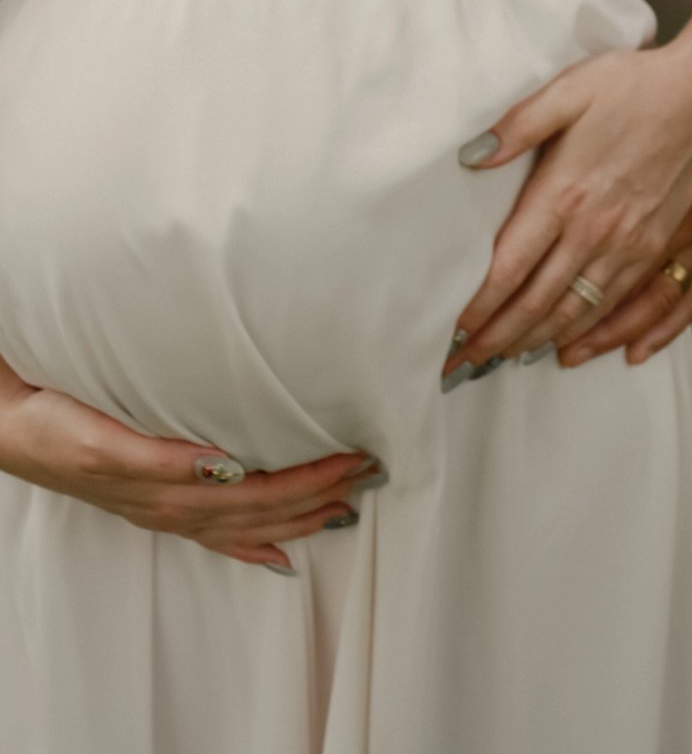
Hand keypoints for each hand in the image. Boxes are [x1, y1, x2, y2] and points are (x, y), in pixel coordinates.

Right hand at [0, 377, 381, 571]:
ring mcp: (166, 512)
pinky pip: (216, 535)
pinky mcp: (155, 505)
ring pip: (249, 523)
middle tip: (369, 472)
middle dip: (321, 493)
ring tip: (345, 504)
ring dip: (301, 514)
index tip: (355, 457)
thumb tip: (224, 465)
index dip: (312, 478)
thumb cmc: (57, 425)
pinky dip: (253, 544)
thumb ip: (165, 458)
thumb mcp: (107, 440)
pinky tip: (279, 552)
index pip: (262, 490)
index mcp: (172, 489)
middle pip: (265, 509)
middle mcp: (175, 508)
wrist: (11, 431)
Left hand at [443, 44, 691, 379]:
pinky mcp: (658, 244)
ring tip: (506, 361)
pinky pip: (620, 304)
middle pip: (539, 302)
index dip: (480, 308)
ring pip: (579, 312)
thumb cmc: (632, 85)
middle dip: (498, 339)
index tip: (455, 333)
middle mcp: (597, 230)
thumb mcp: (567, 90)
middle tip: (465, 366)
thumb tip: (471, 157)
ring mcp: (631, 243)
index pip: (510, 268)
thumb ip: (517, 126)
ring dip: (539, 341)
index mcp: (565, 193)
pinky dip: (592, 333)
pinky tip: (572, 346)